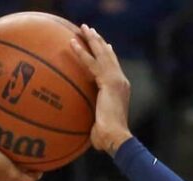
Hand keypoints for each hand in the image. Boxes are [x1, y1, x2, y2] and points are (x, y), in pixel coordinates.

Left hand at [69, 25, 131, 155]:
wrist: (115, 138)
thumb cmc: (107, 139)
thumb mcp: (98, 126)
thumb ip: (92, 121)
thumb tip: (82, 130)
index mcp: (120, 89)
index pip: (113, 67)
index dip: (107, 55)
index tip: (102, 46)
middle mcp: (121, 82)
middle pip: (109, 56)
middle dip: (99, 42)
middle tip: (89, 30)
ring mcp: (116, 80)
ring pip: (102, 54)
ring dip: (91, 39)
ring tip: (82, 28)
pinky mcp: (108, 82)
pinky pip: (91, 63)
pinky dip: (81, 52)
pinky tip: (72, 43)